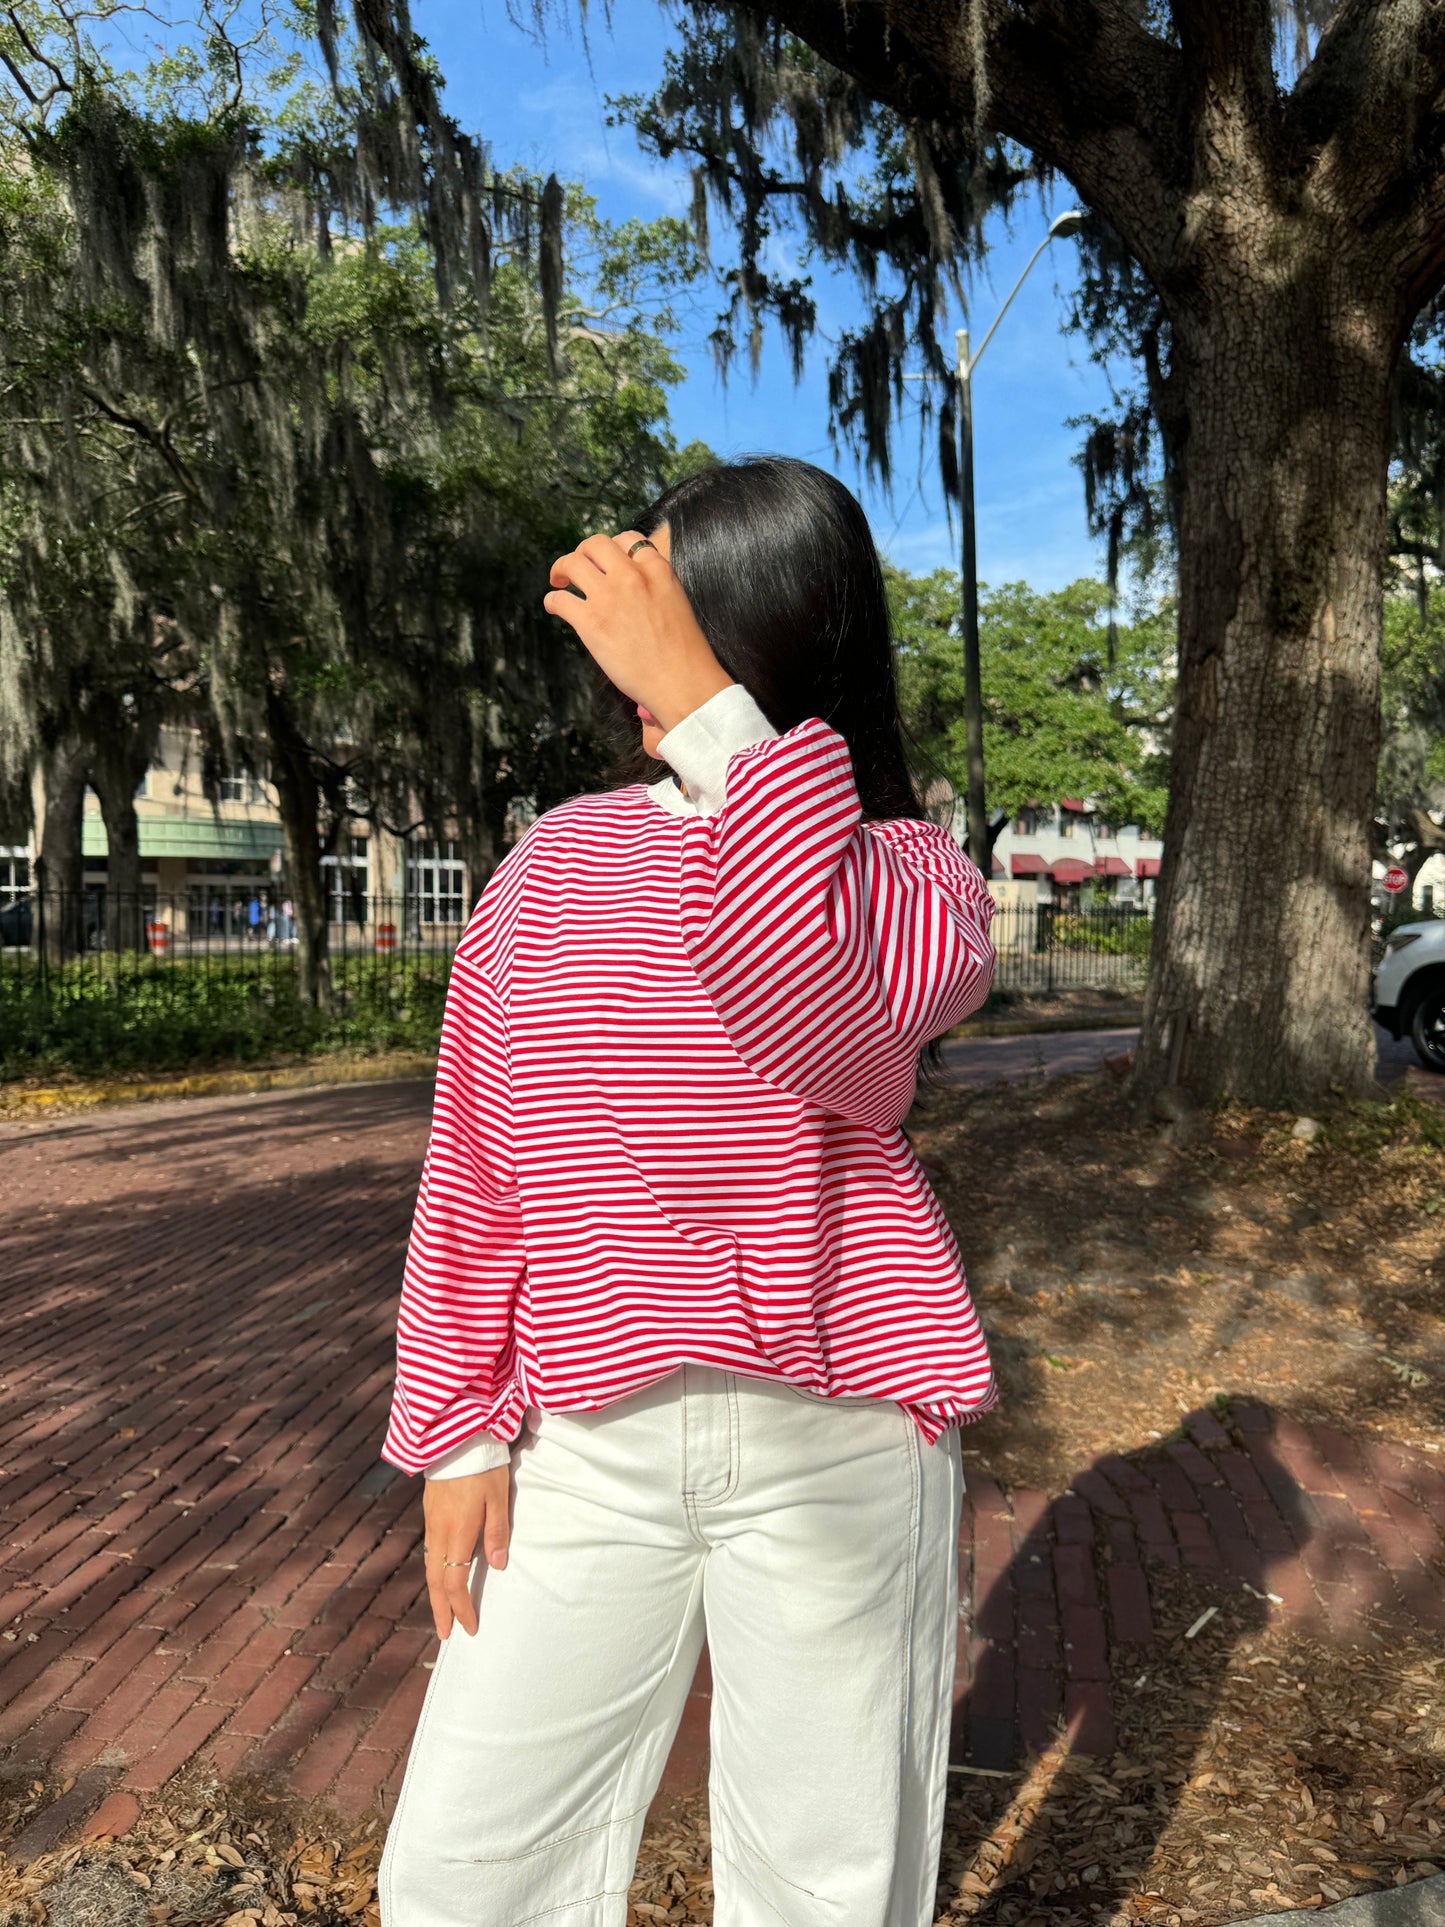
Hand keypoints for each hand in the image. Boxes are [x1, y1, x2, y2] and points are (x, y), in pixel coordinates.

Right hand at [422, 1466, 511, 1639]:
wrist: (454, 1435)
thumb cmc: (483, 1464)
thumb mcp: (498, 1496)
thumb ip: (497, 1531)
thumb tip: (498, 1566)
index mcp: (458, 1531)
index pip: (455, 1582)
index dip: (461, 1608)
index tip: (469, 1628)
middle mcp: (439, 1531)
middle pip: (436, 1581)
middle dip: (441, 1610)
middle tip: (445, 1634)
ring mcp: (431, 1521)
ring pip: (429, 1567)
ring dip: (435, 1593)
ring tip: (443, 1611)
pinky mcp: (430, 1512)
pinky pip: (429, 1551)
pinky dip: (434, 1572)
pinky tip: (440, 1575)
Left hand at [543, 531, 732, 730]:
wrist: (682, 682)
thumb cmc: (684, 654)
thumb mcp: (677, 604)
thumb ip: (655, 588)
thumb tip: (633, 592)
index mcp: (658, 570)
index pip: (628, 539)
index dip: (612, 547)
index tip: (605, 560)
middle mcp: (632, 577)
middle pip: (595, 543)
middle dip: (582, 551)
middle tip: (575, 567)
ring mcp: (610, 597)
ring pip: (572, 563)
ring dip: (561, 568)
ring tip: (558, 580)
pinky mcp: (591, 622)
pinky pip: (560, 599)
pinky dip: (552, 601)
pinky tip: (554, 607)